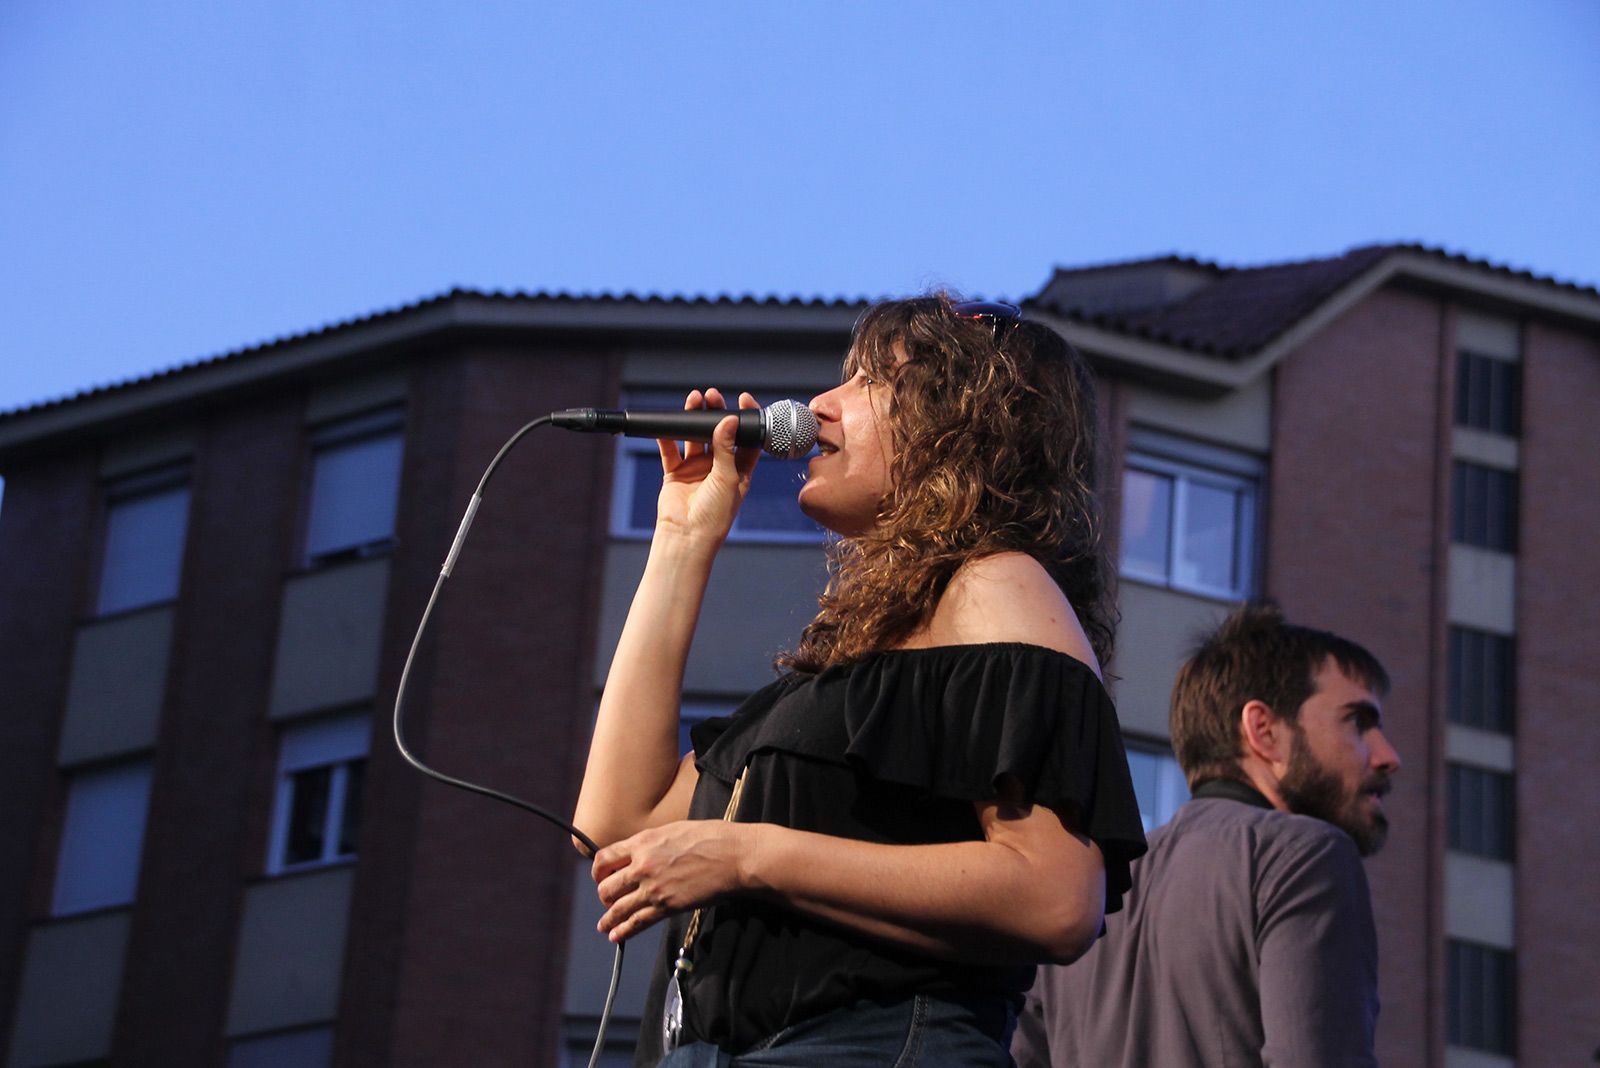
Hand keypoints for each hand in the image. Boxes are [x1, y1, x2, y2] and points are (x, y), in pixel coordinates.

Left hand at [591, 820, 752, 942]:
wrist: (733, 856)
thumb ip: (651, 843)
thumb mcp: (673, 830)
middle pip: (607, 887)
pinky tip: (616, 936)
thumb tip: (641, 852)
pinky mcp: (667, 906)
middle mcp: (642, 865)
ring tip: (604, 926)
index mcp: (643, 842)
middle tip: (609, 901)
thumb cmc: (710, 837)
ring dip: (608, 919)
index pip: (604, 859)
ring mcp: (653, 888)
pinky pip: (637, 922)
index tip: (600, 877)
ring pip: (618, 908)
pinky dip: (624, 931)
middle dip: (605, 896)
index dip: (598, 872)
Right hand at [654, 388, 761, 543]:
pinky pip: (670, 450)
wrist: (687, 536)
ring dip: (693, 420)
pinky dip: (667, 437)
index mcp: (740, 470)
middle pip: (719, 433)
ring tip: (693, 401)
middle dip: (716, 413)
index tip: (742, 399)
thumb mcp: (727, 479)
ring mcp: (697, 469)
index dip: (745, 419)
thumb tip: (729, 420)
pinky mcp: (676, 473)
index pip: (746, 438)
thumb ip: (726, 449)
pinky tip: (666, 425)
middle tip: (712, 396)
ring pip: (695, 437)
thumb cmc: (715, 516)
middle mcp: (719, 467)